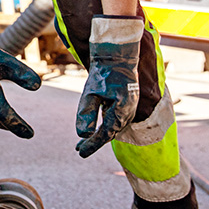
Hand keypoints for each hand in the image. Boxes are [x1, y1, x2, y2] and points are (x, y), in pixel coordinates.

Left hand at [76, 15, 142, 156]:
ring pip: (114, 127)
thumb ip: (86, 113)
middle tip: (78, 149)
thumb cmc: (103, 73)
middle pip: (111, 133)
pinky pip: (116, 119)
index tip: (79, 153)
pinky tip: (95, 128)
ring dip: (100, 135)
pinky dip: (105, 125)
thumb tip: (82, 134)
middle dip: (95, 142)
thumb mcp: (91, 93)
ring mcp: (130, 108)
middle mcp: (128, 112)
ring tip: (83, 142)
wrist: (118, 55)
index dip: (92, 145)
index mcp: (121, 111)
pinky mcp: (127, 103)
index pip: (105, 135)